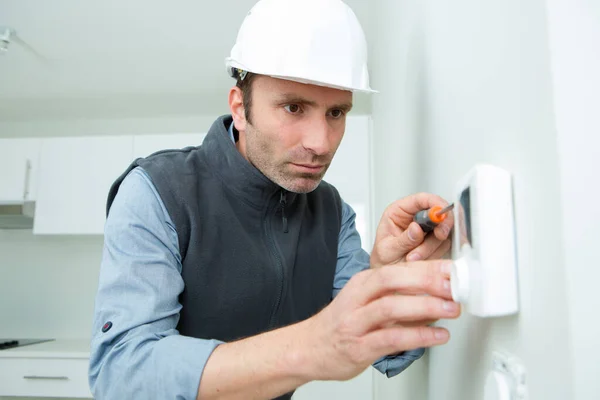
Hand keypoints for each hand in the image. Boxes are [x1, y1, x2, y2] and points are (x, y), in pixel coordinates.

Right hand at [301, 259, 459, 381]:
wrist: (309, 348)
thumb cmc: (341, 324)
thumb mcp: (366, 302)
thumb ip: (399, 297)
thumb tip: (438, 293)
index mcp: (363, 283)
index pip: (398, 268)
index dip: (428, 267)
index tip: (453, 269)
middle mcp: (358, 298)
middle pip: (392, 280)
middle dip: (427, 280)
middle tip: (455, 285)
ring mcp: (356, 322)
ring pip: (391, 307)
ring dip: (426, 306)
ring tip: (452, 309)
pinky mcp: (359, 346)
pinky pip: (391, 339)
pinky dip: (418, 336)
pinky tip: (438, 336)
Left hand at [371, 193, 453, 267]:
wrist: (387, 276)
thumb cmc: (383, 259)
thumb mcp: (388, 250)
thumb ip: (403, 240)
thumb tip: (417, 228)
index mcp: (399, 211)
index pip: (422, 199)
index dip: (435, 203)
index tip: (442, 214)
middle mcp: (415, 218)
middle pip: (439, 212)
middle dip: (442, 225)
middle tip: (439, 236)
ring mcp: (427, 230)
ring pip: (443, 231)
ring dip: (433, 246)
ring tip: (414, 257)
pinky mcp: (436, 242)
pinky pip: (445, 245)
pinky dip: (436, 254)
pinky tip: (421, 259)